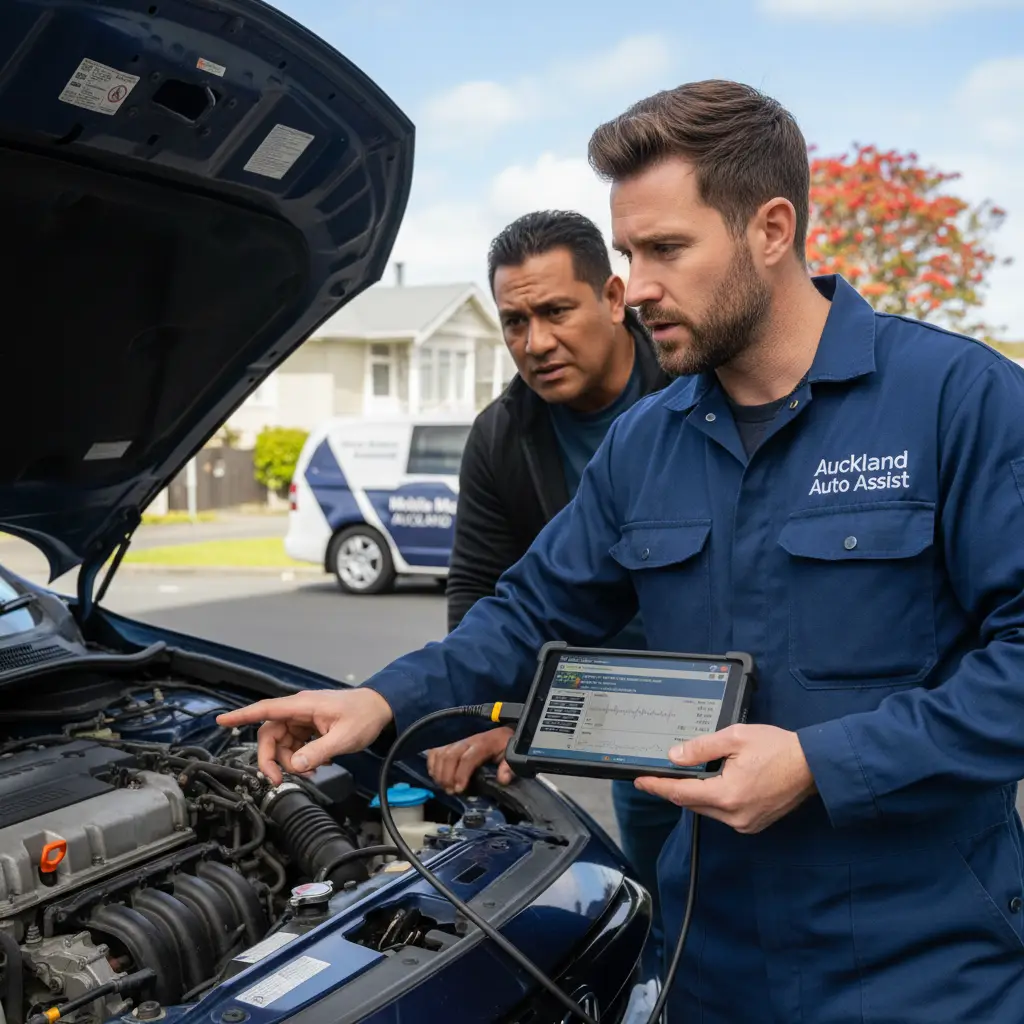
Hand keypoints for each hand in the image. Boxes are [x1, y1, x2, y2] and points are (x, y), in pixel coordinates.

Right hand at [215, 687, 393, 785]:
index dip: (242, 716)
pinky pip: (295, 744)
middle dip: (271, 758)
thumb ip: (319, 751)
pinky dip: (300, 757)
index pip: (266, 709)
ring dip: (289, 760)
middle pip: (270, 733)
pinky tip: (316, 764)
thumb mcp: (343, 737)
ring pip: (282, 742)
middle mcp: (299, 710)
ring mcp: (304, 719)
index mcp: (303, 705)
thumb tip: (295, 765)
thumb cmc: (364, 716)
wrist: (381, 709)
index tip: (222, 721)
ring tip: (310, 771)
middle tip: (280, 780)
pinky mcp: (310, 727)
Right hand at [426, 727, 514, 793]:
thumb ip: (509, 767)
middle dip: (447, 776)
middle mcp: (469, 741)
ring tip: (444, 787)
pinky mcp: (451, 743)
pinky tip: (436, 776)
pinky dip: (432, 764)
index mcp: (484, 743)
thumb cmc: (505, 746)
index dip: (461, 774)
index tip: (459, 790)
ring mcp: (458, 741)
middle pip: (450, 755)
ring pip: (441, 753)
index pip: (468, 758)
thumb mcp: (512, 755)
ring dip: (439, 772)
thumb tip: (502, 779)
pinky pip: (436, 751)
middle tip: (450, 791)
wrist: (502, 734)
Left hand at [635, 725, 816, 834]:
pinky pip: (723, 812)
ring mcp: (745, 823)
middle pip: (692, 802)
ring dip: (695, 794)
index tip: (640, 781)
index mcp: (726, 795)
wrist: (813, 766)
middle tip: (658, 774)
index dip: (657, 786)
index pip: (680, 793)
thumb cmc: (777, 749)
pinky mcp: (754, 823)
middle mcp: (734, 816)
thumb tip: (675, 757)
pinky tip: (711, 783)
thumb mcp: (734, 738)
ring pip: (707, 809)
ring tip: (684, 776)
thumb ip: (701, 748)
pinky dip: (712, 799)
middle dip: (674, 789)